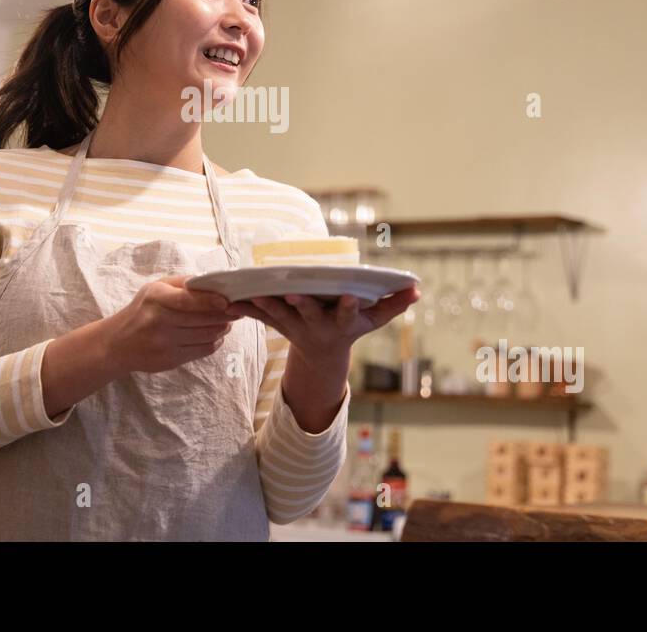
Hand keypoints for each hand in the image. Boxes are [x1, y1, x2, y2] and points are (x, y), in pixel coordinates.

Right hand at [104, 275, 240, 373]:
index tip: (228, 301)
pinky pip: (201, 351)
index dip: (210, 301)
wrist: (117, 343)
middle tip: (237, 310)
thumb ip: (183, 283)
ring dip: (222, 328)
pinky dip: (214, 342)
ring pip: (206, 336)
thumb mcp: (155, 288)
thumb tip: (213, 282)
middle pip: (202, 319)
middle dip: (225, 315)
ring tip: (227, 322)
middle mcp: (158, 321)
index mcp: (156, 298)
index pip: (188, 300)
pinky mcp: (169, 360)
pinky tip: (215, 335)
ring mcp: (164, 343)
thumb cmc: (142, 309)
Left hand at [227, 286, 420, 365]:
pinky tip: (230, 299)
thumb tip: (416, 290)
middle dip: (302, 303)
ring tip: (253, 293)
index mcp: (342, 324)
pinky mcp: (278, 325)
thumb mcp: (373, 321)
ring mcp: (296, 327)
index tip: (351, 295)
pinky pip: (259, 317)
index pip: (348, 314)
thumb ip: (393, 305)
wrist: (322, 356)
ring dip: (266, 305)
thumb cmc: (350, 328)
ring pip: (280, 316)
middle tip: (293, 291)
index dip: (350, 306)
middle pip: (309, 315)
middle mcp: (318, 326)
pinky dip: (245, 308)